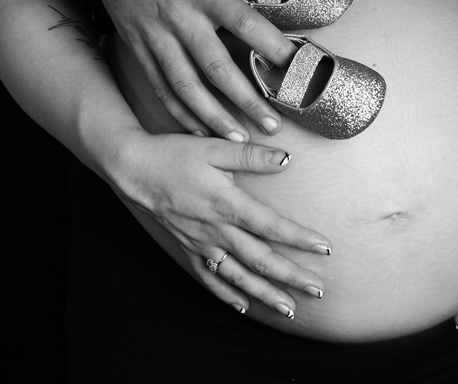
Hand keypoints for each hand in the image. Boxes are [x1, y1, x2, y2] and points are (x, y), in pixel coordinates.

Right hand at [85, 0, 296, 140]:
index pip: (243, 23)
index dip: (270, 46)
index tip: (295, 67)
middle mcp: (178, 18)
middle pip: (215, 67)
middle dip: (246, 100)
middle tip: (273, 124)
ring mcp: (155, 36)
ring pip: (185, 86)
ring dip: (213, 116)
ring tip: (239, 139)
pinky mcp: (138, 46)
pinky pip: (160, 86)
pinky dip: (178, 112)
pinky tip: (198, 131)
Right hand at [110, 129, 331, 315]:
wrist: (133, 169)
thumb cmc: (174, 154)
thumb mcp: (215, 147)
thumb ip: (251, 155)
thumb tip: (286, 158)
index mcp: (228, 205)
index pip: (273, 227)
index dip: (300, 239)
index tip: (325, 249)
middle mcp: (217, 230)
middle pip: (261, 260)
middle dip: (292, 277)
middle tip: (319, 291)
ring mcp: (202, 244)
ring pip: (239, 276)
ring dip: (266, 294)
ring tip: (290, 309)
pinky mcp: (188, 249)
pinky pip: (210, 279)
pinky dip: (228, 294)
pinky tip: (244, 306)